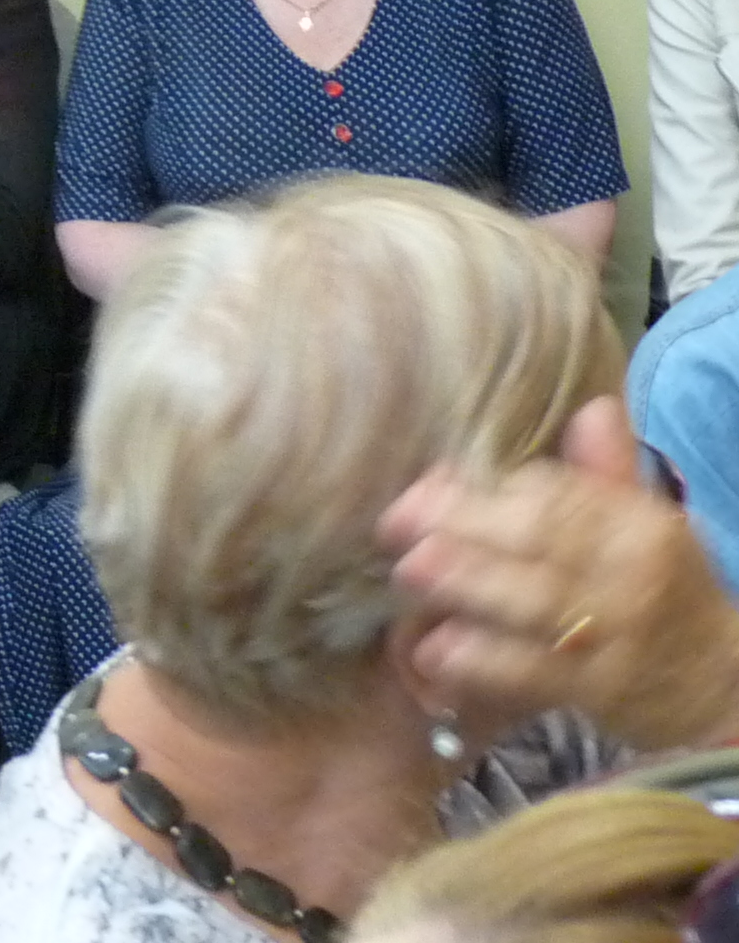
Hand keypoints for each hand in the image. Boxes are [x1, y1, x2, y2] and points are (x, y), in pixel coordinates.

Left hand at [380, 396, 738, 749]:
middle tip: (394, 524)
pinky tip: (434, 652)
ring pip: (532, 604)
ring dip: (464, 588)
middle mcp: (631, 575)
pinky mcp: (599, 693)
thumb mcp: (646, 529)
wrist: (719, 688)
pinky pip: (533, 673)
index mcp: (640, 526)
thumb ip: (606, 474)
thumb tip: (593, 407)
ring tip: (407, 573)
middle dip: (462, 529)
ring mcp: (616, 638)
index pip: (560, 497)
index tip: (427, 485)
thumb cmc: (663, 593)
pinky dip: (480, 663)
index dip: (489, 491)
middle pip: (539, 543)